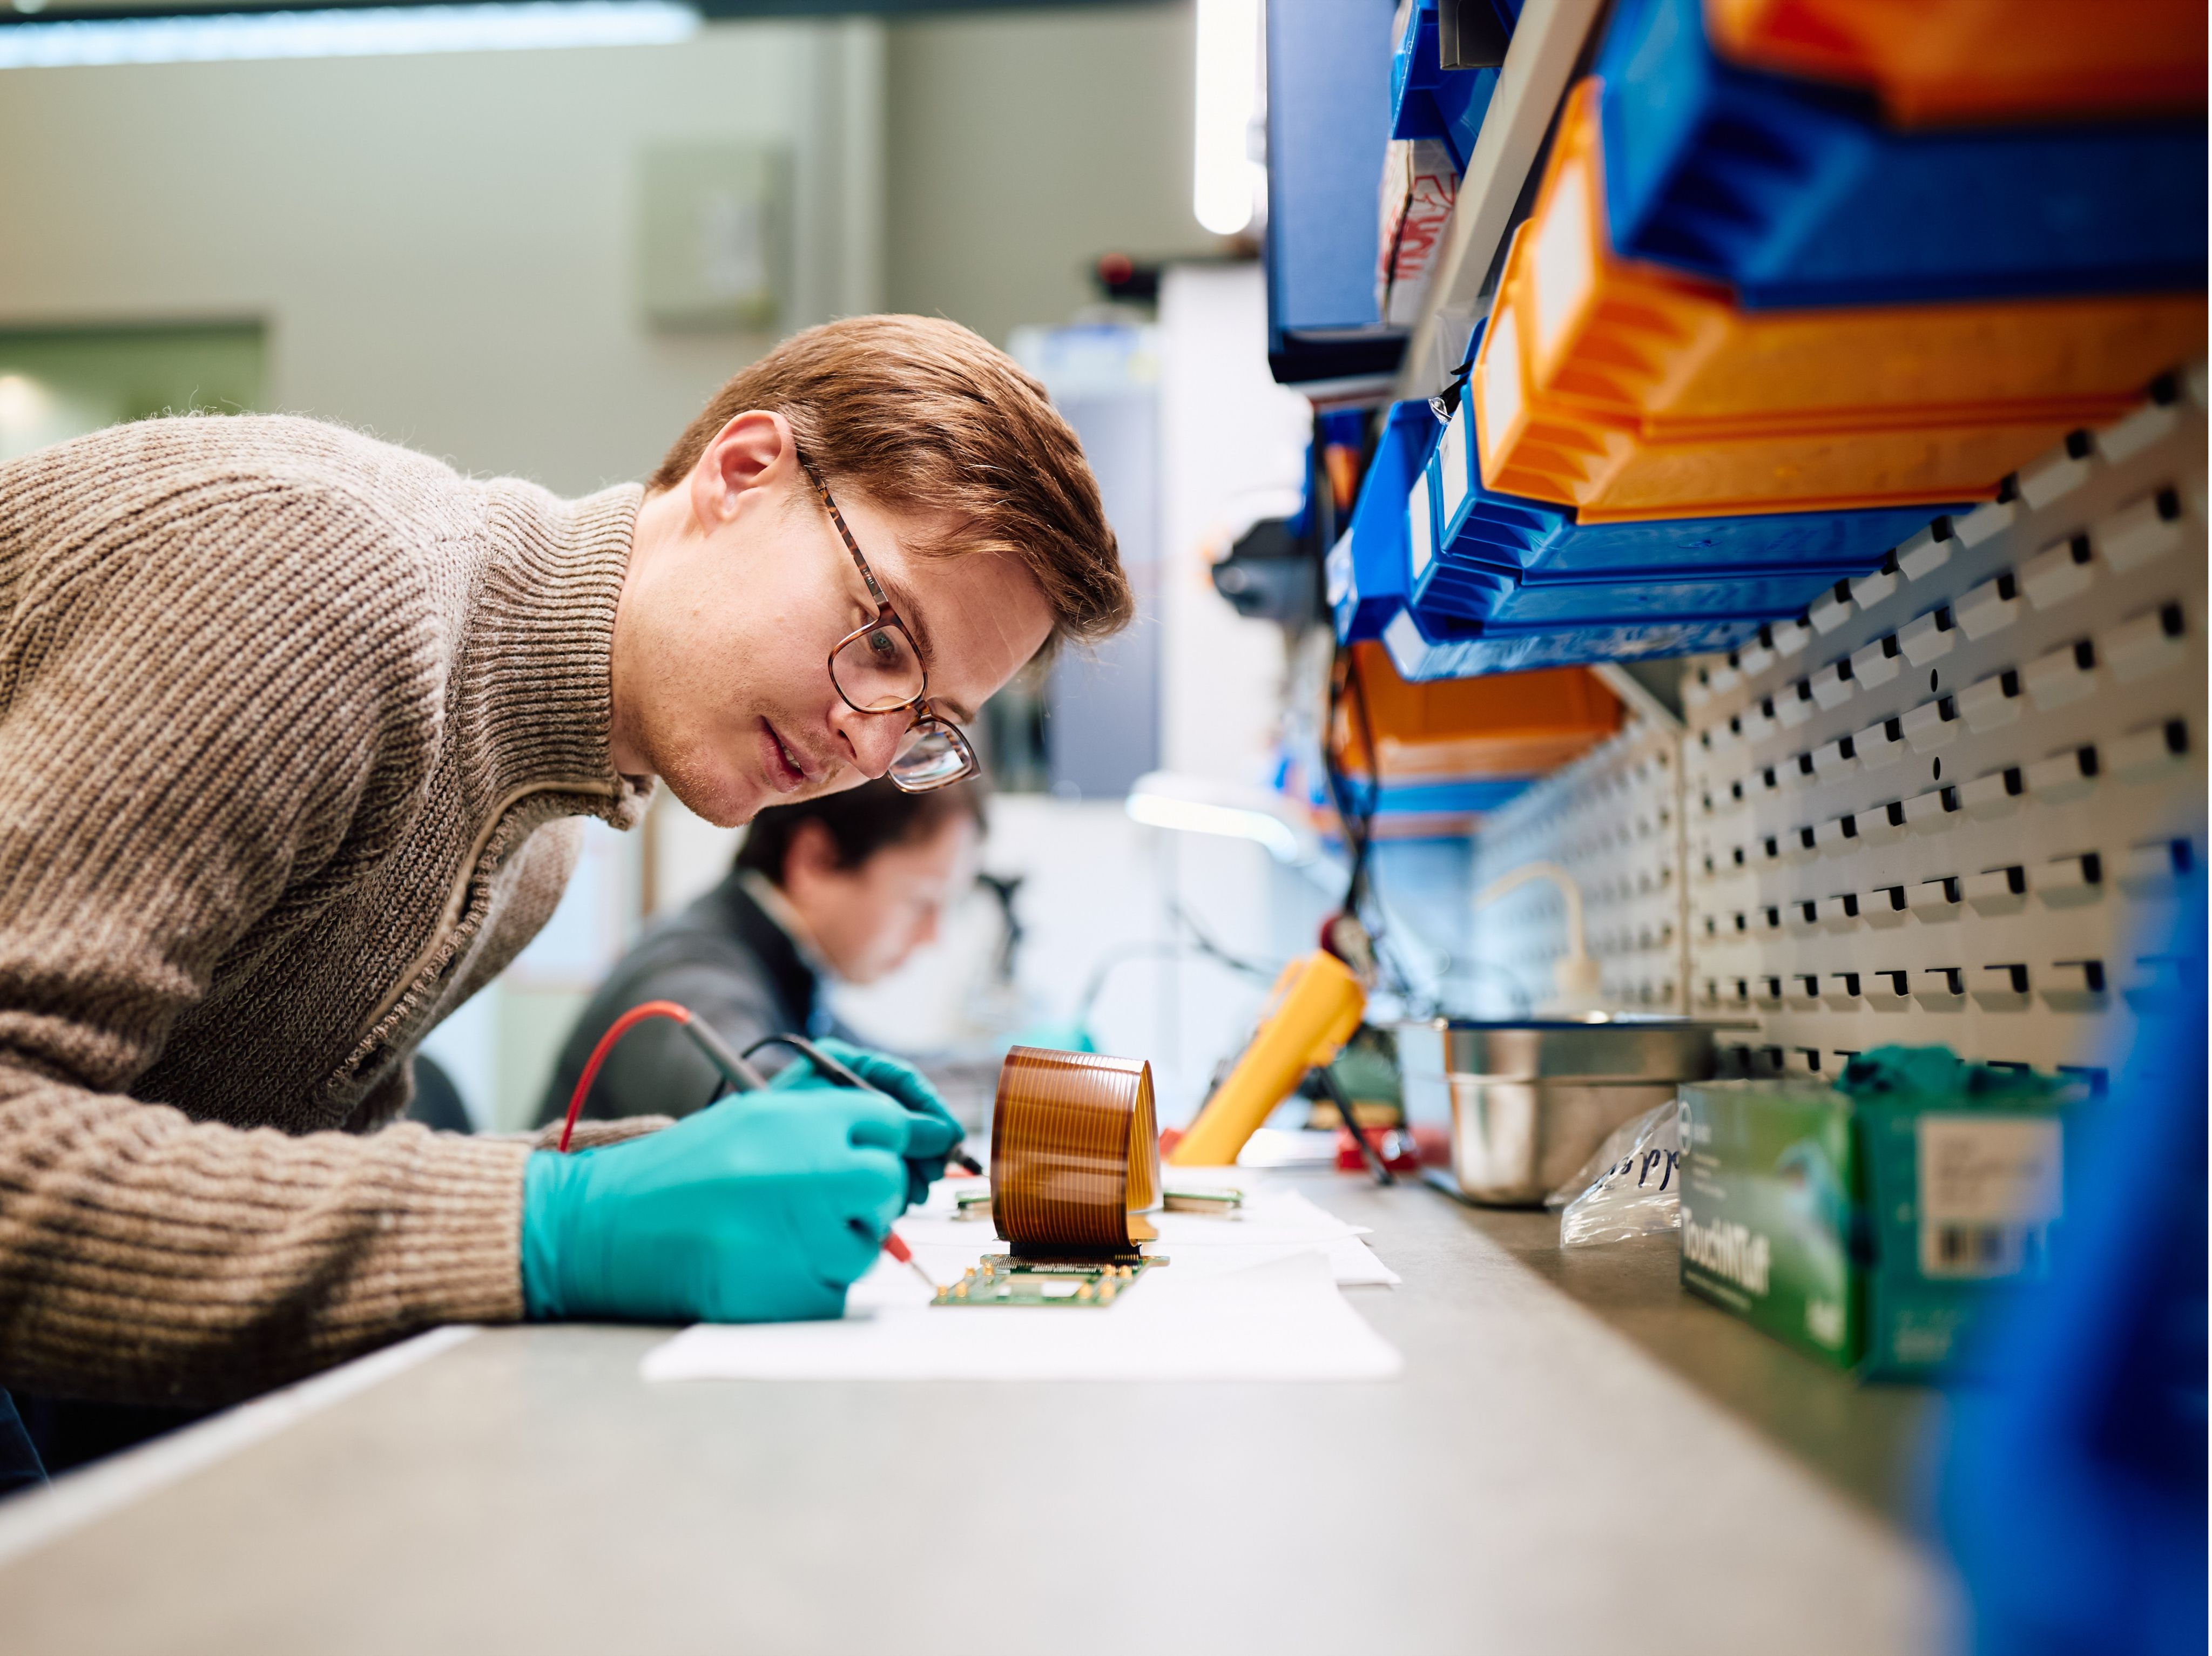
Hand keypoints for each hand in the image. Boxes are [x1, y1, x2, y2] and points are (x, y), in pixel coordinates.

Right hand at [521, 1087, 908, 1323]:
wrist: (605, 1225)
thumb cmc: (682, 1171)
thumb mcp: (751, 1115)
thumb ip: (826, 1119)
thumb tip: (913, 1134)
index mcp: (795, 1118)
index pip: (888, 1121)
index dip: (882, 1141)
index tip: (865, 1157)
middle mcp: (806, 1170)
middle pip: (886, 1182)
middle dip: (867, 1195)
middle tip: (825, 1203)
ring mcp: (799, 1234)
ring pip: (866, 1244)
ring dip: (836, 1244)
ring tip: (777, 1234)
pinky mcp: (785, 1292)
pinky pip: (834, 1291)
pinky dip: (810, 1285)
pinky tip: (764, 1266)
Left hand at [768, 1037, 963, 1208]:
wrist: (717, 1175)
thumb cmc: (765, 1135)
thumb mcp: (838, 1119)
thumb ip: (891, 1122)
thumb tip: (942, 1135)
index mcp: (838, 1067)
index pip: (901, 1080)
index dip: (931, 1110)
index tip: (950, 1138)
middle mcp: (843, 1094)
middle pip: (904, 1116)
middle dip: (924, 1147)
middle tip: (934, 1175)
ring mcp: (842, 1127)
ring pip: (895, 1146)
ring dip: (911, 1171)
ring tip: (915, 1194)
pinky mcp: (841, 1160)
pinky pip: (879, 1168)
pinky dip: (894, 1185)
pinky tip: (898, 1201)